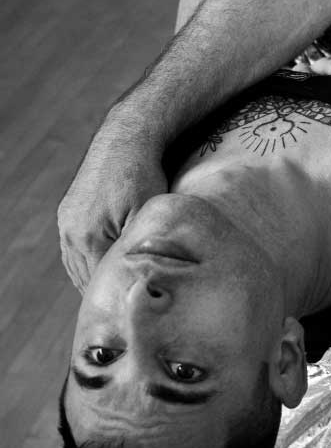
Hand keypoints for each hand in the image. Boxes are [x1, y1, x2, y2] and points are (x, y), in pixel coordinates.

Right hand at [57, 121, 165, 292]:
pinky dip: (87, 261)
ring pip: (77, 266)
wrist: (125, 138)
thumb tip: (141, 274)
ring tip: (116, 291)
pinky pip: (73, 250)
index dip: (117, 296)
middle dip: (105, 292)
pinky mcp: (67, 214)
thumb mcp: (148, 212)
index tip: (133, 308)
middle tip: (126, 308)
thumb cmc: (144, 174)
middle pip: (86, 278)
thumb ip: (140, 245)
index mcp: (89, 238)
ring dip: (94, 278)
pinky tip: (102, 268)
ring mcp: (66, 223)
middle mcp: (71, 234)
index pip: (101, 284)